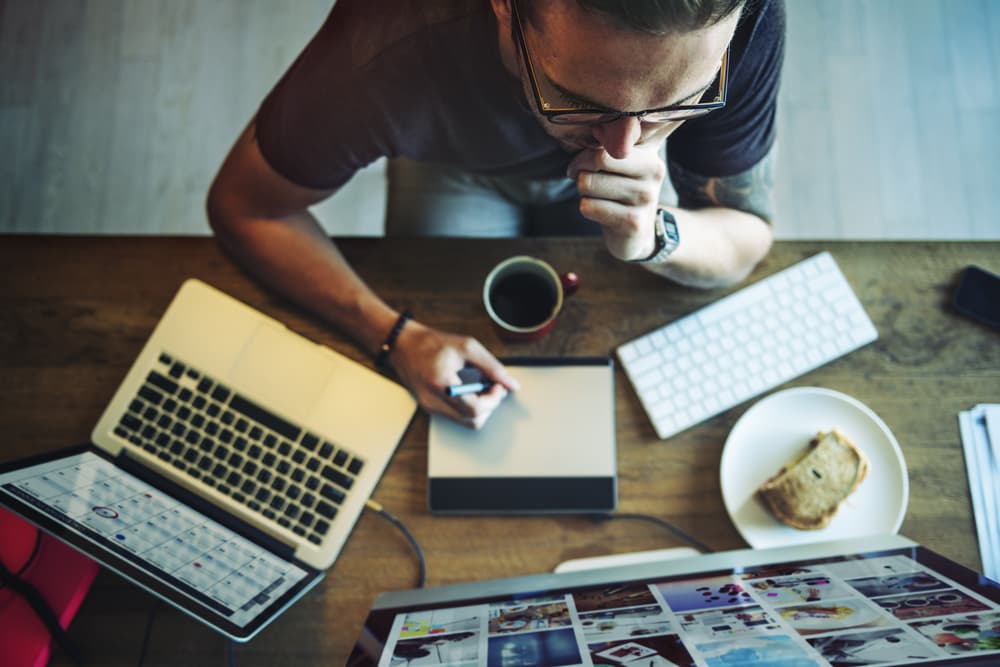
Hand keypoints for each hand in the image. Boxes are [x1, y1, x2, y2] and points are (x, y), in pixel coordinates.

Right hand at [388, 319, 519, 428]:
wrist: (402, 346)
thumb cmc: (431, 343)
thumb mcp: (467, 347)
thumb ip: (492, 367)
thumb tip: (511, 385)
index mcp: (441, 384)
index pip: (475, 409)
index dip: (493, 400)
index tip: (498, 386)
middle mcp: (433, 401)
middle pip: (473, 421)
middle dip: (490, 406)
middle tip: (493, 387)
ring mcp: (430, 408)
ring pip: (466, 422)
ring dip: (481, 408)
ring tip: (481, 388)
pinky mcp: (430, 408)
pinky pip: (457, 417)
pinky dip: (469, 407)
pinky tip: (469, 390)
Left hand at [567, 144, 665, 261]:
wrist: (636, 233)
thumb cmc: (621, 192)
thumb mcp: (621, 164)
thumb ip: (611, 143)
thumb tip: (595, 129)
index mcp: (650, 153)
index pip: (610, 142)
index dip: (586, 153)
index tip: (583, 163)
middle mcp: (654, 172)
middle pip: (599, 159)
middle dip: (581, 170)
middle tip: (584, 178)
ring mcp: (646, 198)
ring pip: (588, 183)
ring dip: (583, 192)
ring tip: (596, 196)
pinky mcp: (634, 222)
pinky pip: (589, 207)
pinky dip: (586, 208)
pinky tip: (599, 211)